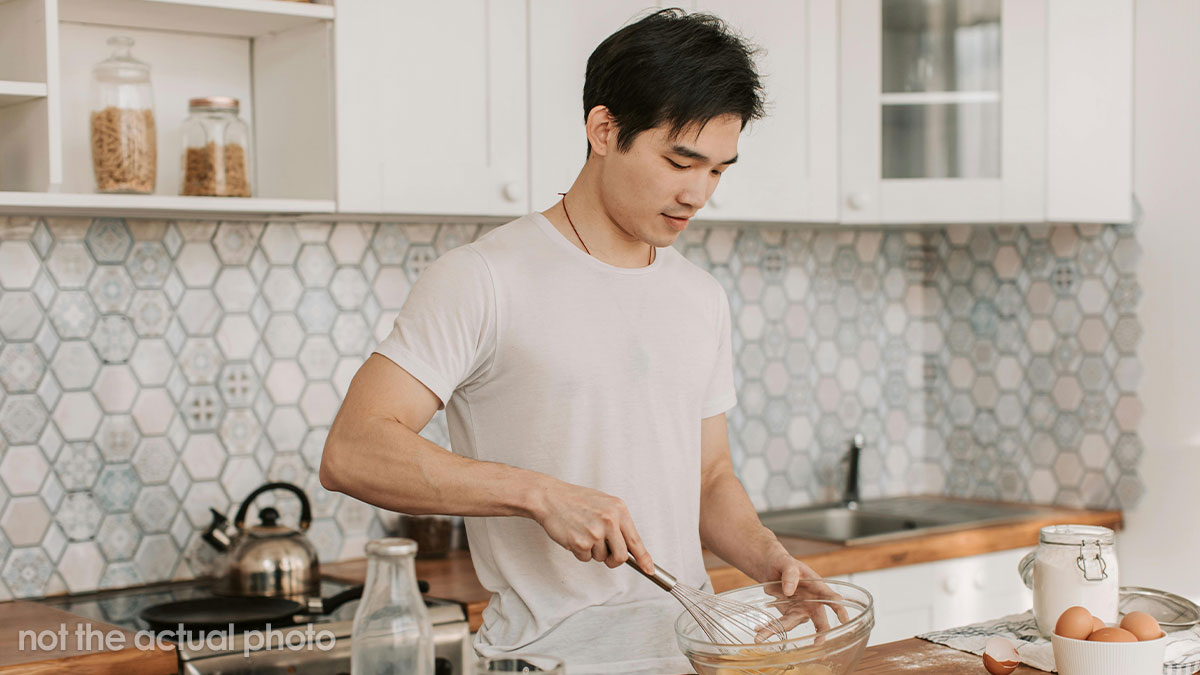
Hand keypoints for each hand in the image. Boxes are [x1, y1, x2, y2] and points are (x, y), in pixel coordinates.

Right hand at [532, 478, 653, 572]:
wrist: (550, 497)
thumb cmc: (576, 500)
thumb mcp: (604, 504)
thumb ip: (618, 523)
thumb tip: (630, 547)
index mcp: (618, 510)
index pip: (635, 540)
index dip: (644, 558)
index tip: (649, 569)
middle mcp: (609, 521)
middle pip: (621, 557)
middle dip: (613, 559)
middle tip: (604, 552)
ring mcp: (595, 532)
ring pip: (601, 558)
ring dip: (592, 551)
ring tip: (583, 532)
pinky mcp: (580, 542)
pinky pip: (585, 558)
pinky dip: (580, 551)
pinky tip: (574, 535)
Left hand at [758, 549, 849, 637]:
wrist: (771, 568)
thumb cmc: (784, 563)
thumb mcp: (786, 563)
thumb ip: (790, 573)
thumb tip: (789, 591)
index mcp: (817, 588)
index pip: (832, 598)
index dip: (840, 610)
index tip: (845, 619)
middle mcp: (812, 603)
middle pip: (820, 621)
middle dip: (821, 633)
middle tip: (819, 643)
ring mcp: (800, 611)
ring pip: (792, 624)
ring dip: (777, 631)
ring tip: (761, 636)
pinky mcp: (787, 615)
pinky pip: (779, 625)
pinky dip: (768, 629)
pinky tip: (758, 633)